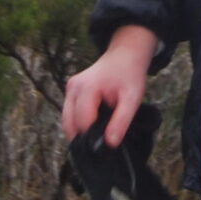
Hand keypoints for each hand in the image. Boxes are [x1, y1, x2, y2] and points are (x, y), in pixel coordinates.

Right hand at [61, 25, 159, 142]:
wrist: (125, 55)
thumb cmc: (129, 75)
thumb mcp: (132, 99)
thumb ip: (121, 121)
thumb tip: (110, 144)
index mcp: (87, 88)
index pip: (83, 124)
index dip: (94, 138)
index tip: (108, 142)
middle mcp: (73, 87)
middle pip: (71, 124)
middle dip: (85, 136)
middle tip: (104, 139)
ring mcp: (69, 88)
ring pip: (67, 121)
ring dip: (80, 130)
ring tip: (99, 131)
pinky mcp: (70, 90)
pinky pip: (69, 114)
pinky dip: (78, 123)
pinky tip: (94, 123)